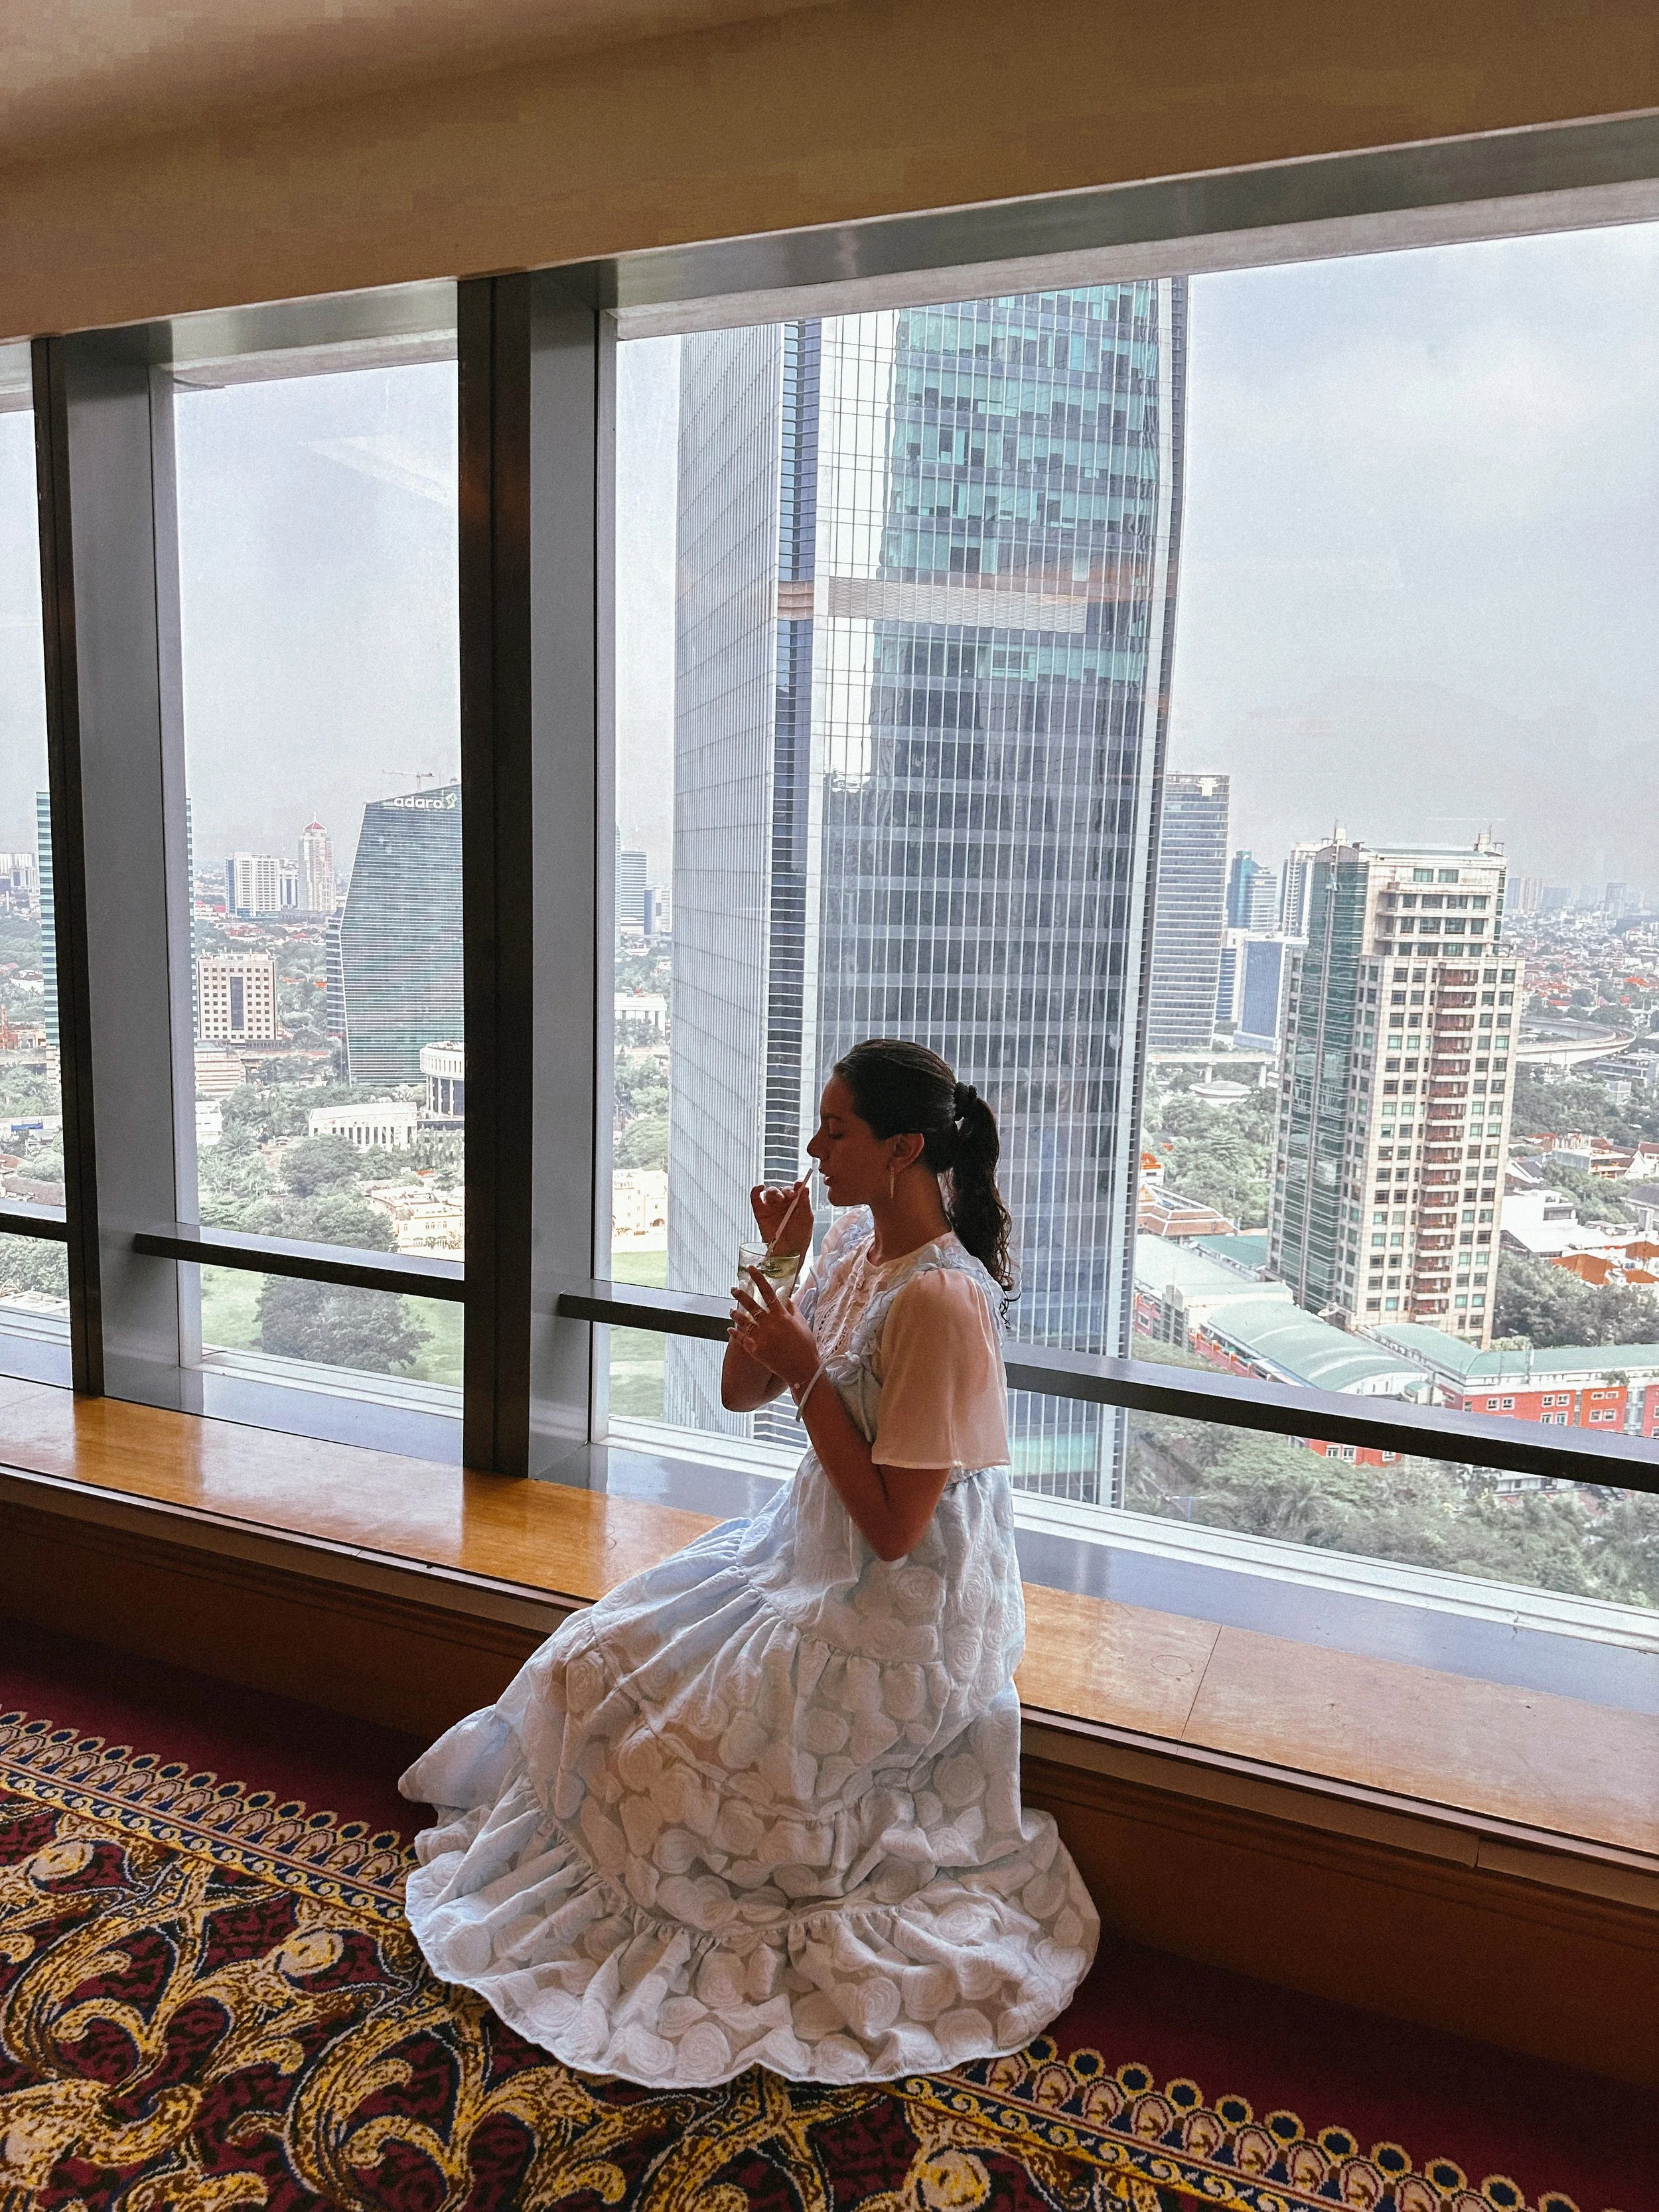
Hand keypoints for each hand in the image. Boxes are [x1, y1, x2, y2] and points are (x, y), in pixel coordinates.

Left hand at [729, 1265, 818, 1389]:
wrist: (803, 1369)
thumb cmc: (806, 1345)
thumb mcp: (802, 1323)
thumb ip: (793, 1309)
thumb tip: (787, 1298)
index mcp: (781, 1316)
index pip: (768, 1292)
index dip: (759, 1279)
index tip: (751, 1269)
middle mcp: (769, 1324)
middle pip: (751, 1305)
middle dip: (740, 1295)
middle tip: (733, 1288)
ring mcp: (761, 1338)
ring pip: (743, 1322)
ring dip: (735, 1315)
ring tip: (730, 1310)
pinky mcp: (755, 1351)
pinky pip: (742, 1340)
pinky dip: (735, 1334)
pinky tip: (729, 1330)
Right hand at [749, 1178, 812, 1254]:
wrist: (788, 1252)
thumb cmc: (799, 1236)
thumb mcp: (806, 1218)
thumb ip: (805, 1202)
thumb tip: (806, 1187)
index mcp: (796, 1202)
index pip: (796, 1188)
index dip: (797, 1184)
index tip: (799, 1184)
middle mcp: (783, 1202)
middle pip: (783, 1189)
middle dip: (787, 1190)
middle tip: (792, 1195)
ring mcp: (771, 1206)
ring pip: (770, 1192)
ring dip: (775, 1192)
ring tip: (780, 1199)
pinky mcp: (760, 1212)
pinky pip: (755, 1198)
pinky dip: (755, 1190)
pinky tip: (760, 1187)